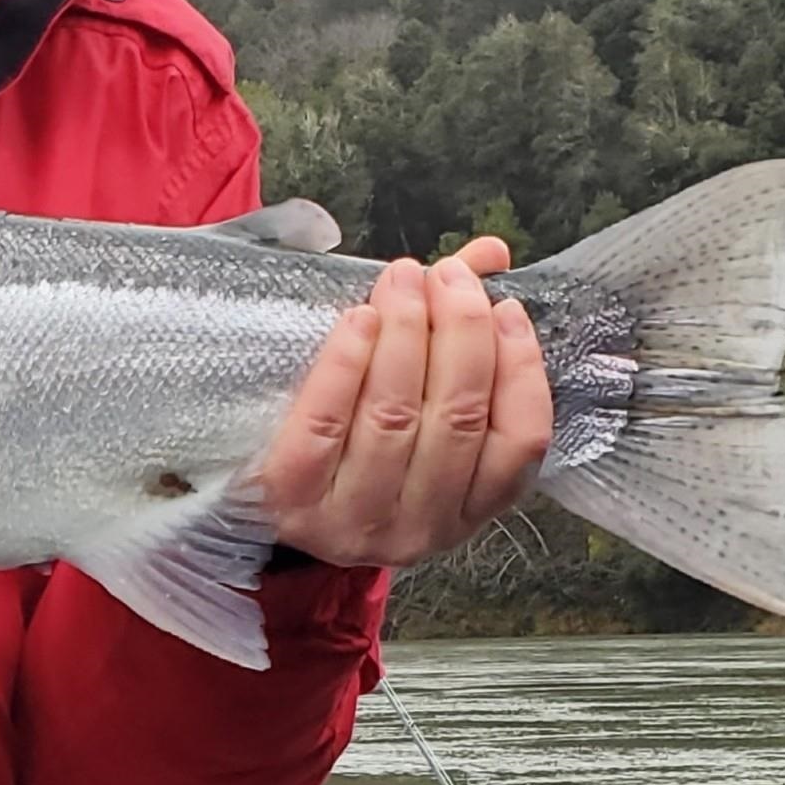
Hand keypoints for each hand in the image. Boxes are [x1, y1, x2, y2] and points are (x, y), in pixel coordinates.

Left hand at [261, 237, 552, 568]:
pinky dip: (347, 365)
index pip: (519, 439)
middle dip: (459, 331)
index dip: (519, 365)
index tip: (503, 304)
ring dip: (405, 335)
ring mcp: (354, 522)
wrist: (265, 509)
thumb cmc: (356, 450)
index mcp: (468, 510)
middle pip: (456, 417)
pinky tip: (359, 319)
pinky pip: (326, 424)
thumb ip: (460, 340)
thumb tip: (488, 255)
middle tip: (447, 275)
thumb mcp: (418, 413)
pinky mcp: (293, 502)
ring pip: (394, 417)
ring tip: (403, 280)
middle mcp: (419, 529)